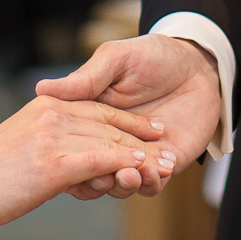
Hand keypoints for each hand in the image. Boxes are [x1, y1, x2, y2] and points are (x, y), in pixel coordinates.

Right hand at [0, 96, 172, 228]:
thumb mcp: (23, 143)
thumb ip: (51, 135)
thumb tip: (73, 143)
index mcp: (47, 107)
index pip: (98, 110)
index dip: (128, 120)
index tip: (152, 131)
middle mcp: (53, 115)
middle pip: (110, 123)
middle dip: (142, 137)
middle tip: (168, 149)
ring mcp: (54, 136)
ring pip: (110, 140)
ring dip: (140, 153)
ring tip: (162, 164)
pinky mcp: (55, 162)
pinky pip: (100, 158)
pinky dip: (124, 161)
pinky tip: (139, 168)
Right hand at [35, 33, 221, 196]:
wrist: (198, 65)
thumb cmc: (154, 55)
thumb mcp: (116, 59)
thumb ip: (86, 78)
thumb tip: (42, 87)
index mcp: (91, 117)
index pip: (72, 144)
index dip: (68, 156)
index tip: (67, 161)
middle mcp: (110, 140)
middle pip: (94, 170)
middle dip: (97, 177)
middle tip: (102, 176)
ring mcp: (137, 154)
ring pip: (121, 183)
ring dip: (124, 184)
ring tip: (130, 175)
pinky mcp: (163, 163)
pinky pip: (153, 184)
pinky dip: (150, 184)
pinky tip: (155, 173)